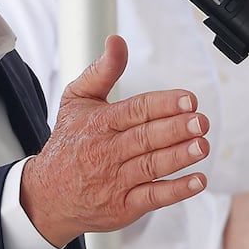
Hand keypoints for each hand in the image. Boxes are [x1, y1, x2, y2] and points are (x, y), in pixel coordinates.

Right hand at [21, 35, 208, 247]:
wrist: (46, 195)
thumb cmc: (69, 143)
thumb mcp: (76, 101)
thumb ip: (101, 71)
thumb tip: (117, 41)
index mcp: (99, 123)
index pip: (135, 110)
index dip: (163, 104)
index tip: (188, 99)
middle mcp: (107, 152)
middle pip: (146, 138)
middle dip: (176, 129)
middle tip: (200, 121)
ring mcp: (115, 181)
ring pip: (151, 166)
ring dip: (179, 156)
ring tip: (202, 145)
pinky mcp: (123, 207)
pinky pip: (152, 197)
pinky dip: (176, 190)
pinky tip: (197, 180)